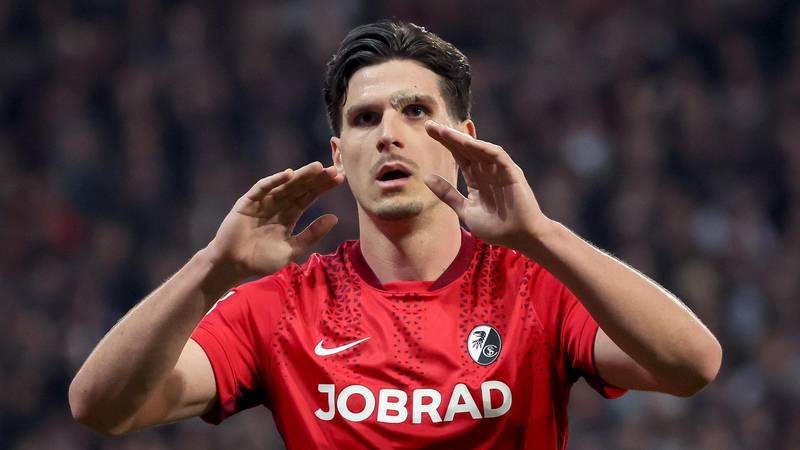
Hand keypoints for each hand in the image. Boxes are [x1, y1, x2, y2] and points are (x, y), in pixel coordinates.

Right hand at [206, 162, 344, 279]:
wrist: (232, 266)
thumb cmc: (261, 260)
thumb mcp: (292, 250)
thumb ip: (312, 234)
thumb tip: (334, 217)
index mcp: (289, 215)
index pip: (309, 196)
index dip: (324, 188)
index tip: (341, 179)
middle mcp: (278, 205)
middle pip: (300, 187)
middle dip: (317, 179)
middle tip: (335, 169)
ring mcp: (263, 202)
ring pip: (285, 185)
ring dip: (301, 176)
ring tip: (318, 167)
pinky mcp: (247, 202)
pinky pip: (262, 188)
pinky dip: (274, 180)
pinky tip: (289, 174)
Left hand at [424, 121, 551, 249]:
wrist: (521, 238)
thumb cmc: (497, 227)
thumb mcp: (466, 210)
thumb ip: (448, 194)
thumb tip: (427, 178)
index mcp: (477, 178)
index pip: (459, 155)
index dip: (445, 143)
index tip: (428, 130)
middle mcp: (487, 170)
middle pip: (466, 148)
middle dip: (448, 136)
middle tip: (429, 125)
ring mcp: (500, 170)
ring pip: (478, 149)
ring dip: (461, 139)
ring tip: (443, 131)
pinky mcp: (511, 173)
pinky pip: (497, 156)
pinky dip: (482, 147)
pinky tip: (466, 141)